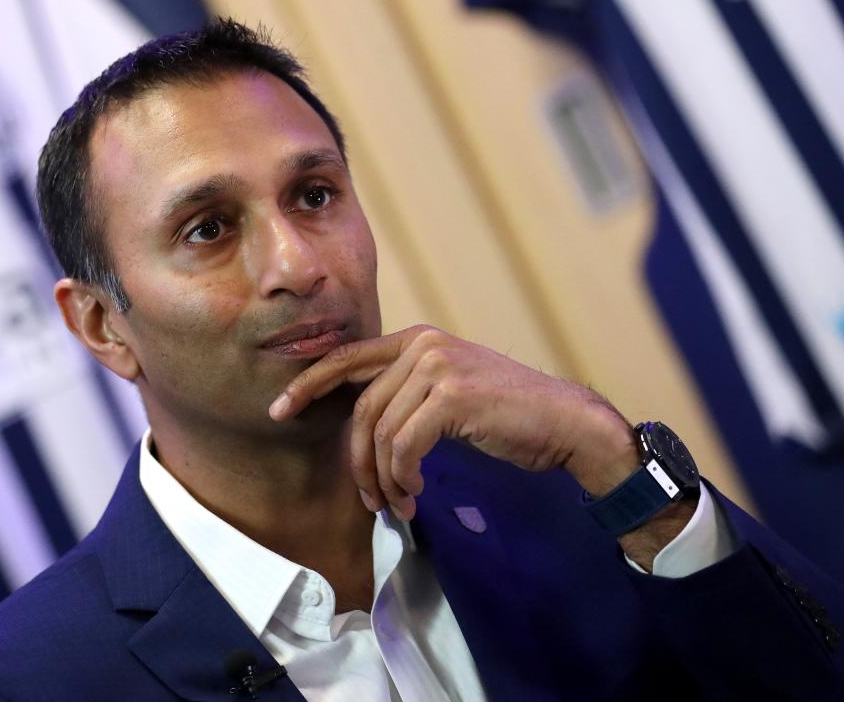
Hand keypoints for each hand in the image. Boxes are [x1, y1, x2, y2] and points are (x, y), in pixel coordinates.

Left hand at [268, 325, 638, 519]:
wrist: (564, 422)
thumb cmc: (506, 415)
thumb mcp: (448, 391)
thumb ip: (407, 391)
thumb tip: (361, 423)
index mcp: (417, 339)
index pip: (346, 358)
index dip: (308, 384)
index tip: (280, 410)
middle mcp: (423, 345)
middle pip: (361, 409)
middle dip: (356, 460)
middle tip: (367, 498)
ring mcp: (438, 366)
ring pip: (381, 433)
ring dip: (385, 479)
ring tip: (398, 504)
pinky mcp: (452, 395)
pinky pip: (404, 446)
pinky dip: (403, 477)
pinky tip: (414, 494)